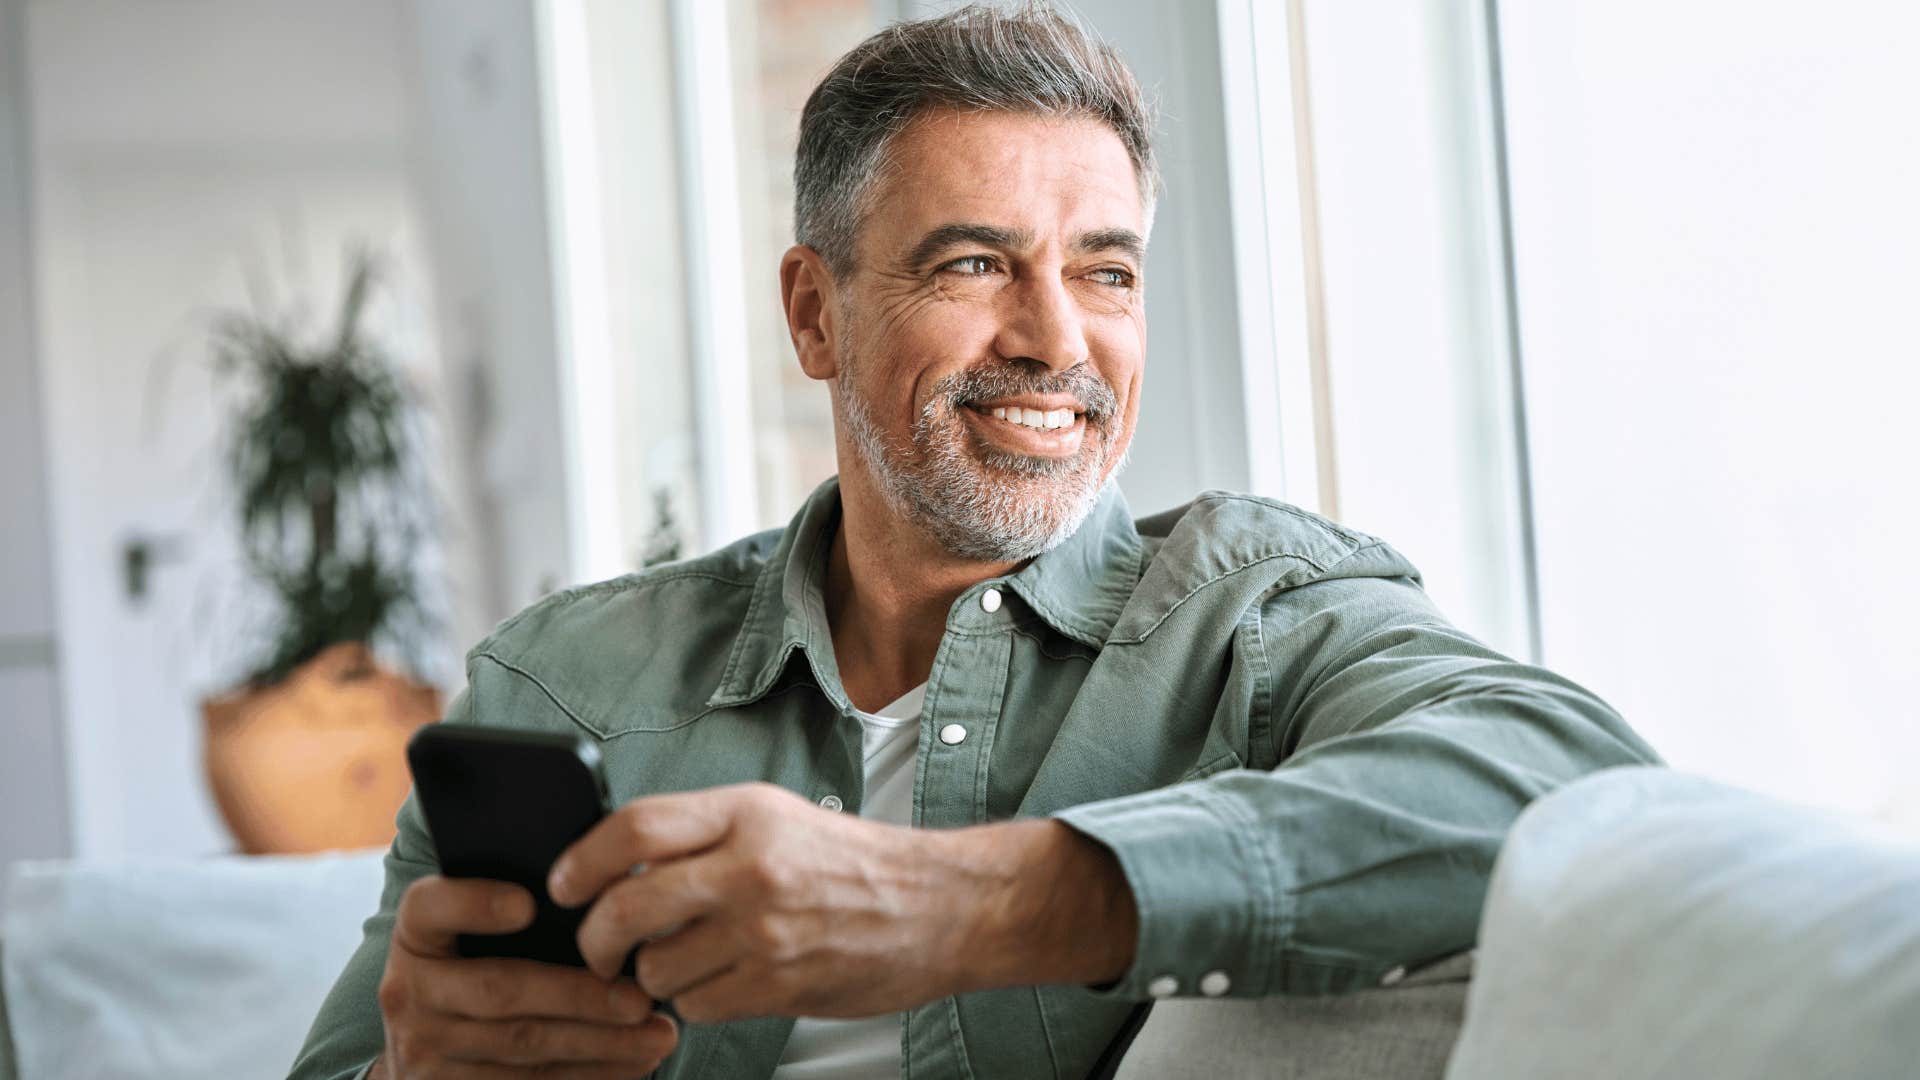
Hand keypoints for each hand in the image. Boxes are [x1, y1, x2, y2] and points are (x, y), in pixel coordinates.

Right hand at [371, 875, 678, 1077]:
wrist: (424, 1040)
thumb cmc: (477, 960)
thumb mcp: (475, 926)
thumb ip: (522, 903)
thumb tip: (608, 887)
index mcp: (416, 932)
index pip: (430, 907)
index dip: (474, 903)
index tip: (527, 904)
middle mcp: (408, 991)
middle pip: (498, 991)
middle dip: (578, 996)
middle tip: (641, 998)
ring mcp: (424, 1048)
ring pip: (523, 1045)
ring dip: (600, 1043)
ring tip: (657, 1034)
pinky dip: (588, 1075)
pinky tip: (633, 1063)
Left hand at [546, 782, 1137, 1023]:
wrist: (941, 907)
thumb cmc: (854, 863)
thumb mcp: (778, 818)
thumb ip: (704, 834)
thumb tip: (618, 863)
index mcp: (747, 812)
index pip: (634, 829)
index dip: (582, 861)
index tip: (564, 884)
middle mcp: (751, 867)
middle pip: (625, 907)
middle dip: (594, 939)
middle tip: (597, 948)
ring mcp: (764, 931)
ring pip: (655, 968)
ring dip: (651, 976)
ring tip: (678, 963)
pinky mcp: (778, 984)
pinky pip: (696, 1005)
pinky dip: (694, 1001)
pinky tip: (719, 982)